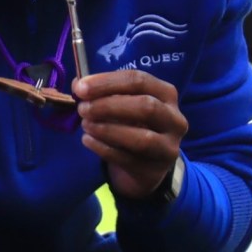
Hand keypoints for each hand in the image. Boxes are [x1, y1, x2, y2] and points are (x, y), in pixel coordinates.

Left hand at [74, 70, 186, 200]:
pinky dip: (103, 148)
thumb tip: (78, 85)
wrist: (144, 166)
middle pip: (146, 106)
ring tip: (85, 125)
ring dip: (107, 130)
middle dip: (108, 106)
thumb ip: (103, 93)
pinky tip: (87, 140)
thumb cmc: (132, 125)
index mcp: (166, 94)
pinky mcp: (154, 170)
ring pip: (141, 138)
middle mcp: (174, 119)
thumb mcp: (123, 104)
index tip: (81, 88)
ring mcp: (168, 147)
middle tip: (82, 108)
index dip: (107, 82)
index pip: (139, 81)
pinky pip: (127, 159)